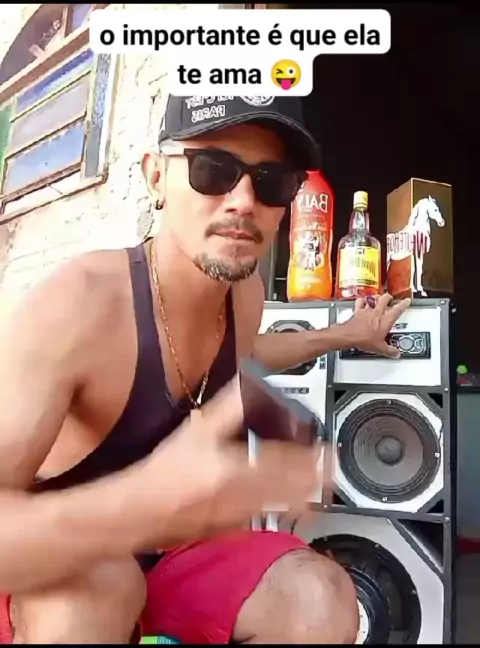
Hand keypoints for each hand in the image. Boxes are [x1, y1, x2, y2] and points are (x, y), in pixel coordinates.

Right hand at [144, 376, 324, 545]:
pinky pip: (261, 521)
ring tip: (317, 491)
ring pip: (280, 509)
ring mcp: (238, 519)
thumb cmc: (164, 473)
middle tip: (335, 474)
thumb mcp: (196, 430)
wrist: (137, 512)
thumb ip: (226, 408)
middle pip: (292, 492)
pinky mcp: (228, 532)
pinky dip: (277, 511)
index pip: (288, 465)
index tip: (330, 454)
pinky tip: (280, 506)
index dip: (313, 460)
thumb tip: (246, 385)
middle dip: (318, 483)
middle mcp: (244, 498)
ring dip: (302, 498)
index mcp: (237, 471)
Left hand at [341, 293, 411, 357]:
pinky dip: (362, 300)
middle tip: (390, 298)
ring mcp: (366, 311)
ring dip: (376, 297)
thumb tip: (395, 353)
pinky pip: (360, 302)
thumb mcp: (380, 348)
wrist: (349, 336)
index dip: (403, 304)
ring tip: (378, 297)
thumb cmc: (364, 340)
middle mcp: (377, 313)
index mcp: (385, 321)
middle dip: (388, 297)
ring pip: (373, 299)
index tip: (407, 301)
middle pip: (384, 299)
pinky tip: (362, 300)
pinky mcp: (357, 311)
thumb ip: (389, 350)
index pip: (397, 310)